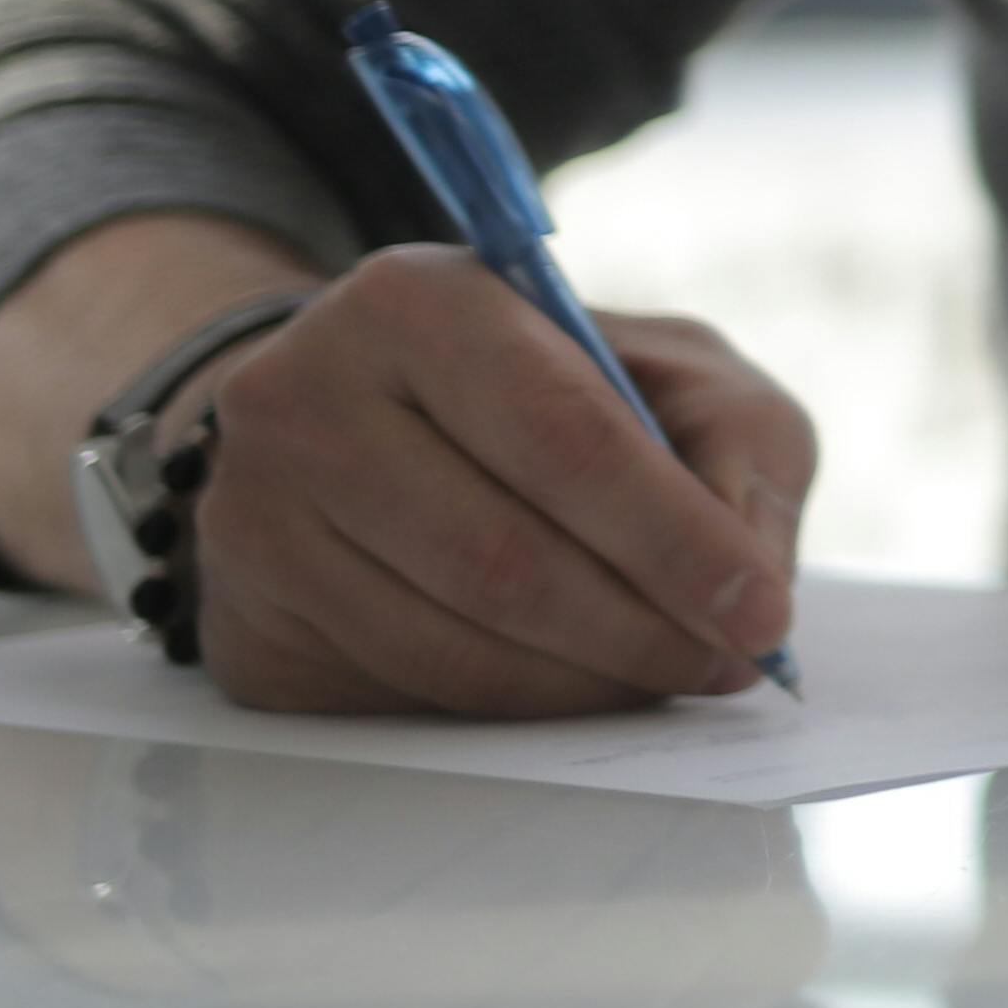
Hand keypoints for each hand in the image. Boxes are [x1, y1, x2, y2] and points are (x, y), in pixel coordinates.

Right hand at [187, 252, 815, 719]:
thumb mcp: (670, 368)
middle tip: (728, 665)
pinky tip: (573, 684)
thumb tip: (748, 571)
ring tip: (670, 673)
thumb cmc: (550, 388)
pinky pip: (398, 691)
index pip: (563, 436)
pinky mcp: (246, 618)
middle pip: (500, 555)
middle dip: (641, 629)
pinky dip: (510, 705)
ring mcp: (254, 515)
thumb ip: (736, 442)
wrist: (366, 418)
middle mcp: (305, 398)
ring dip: (583, 682)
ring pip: (448, 641)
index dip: (674, 538)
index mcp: (420, 302)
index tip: (761, 612)